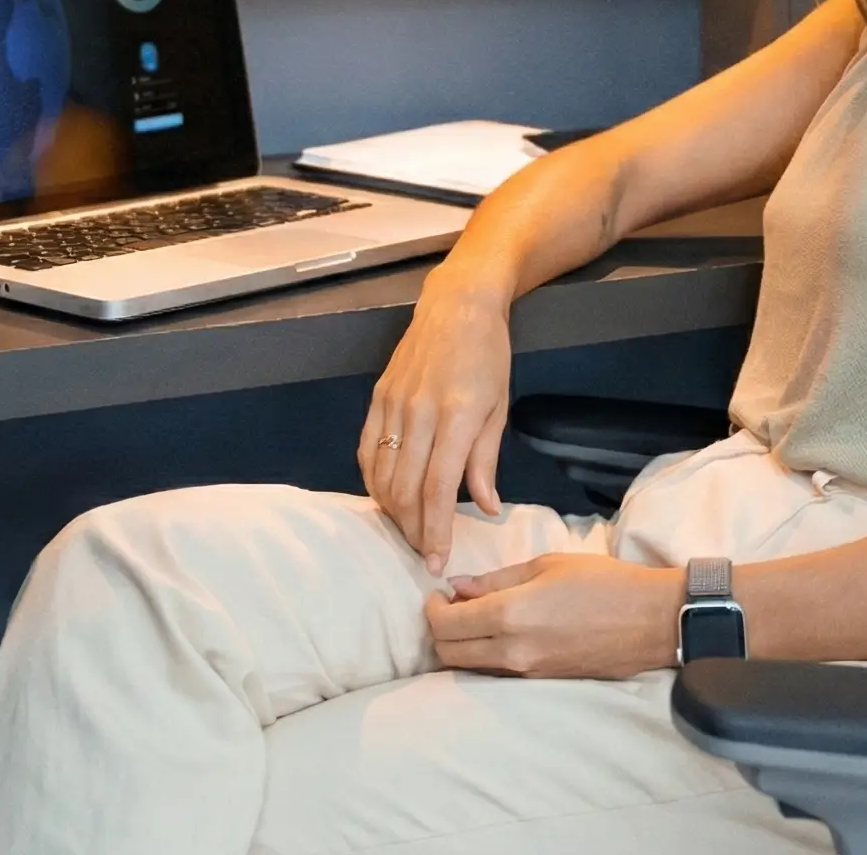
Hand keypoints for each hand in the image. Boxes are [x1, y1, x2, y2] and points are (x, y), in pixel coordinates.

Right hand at [359, 269, 513, 574]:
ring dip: (393, 512)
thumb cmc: (488, 356)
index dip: (435, 530)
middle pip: (406, 489)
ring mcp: (393, 405)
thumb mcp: (499, 408)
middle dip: (414, 530)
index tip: (437, 561)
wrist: (457, 305)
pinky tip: (386, 499)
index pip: (438, 489)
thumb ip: (486, 461)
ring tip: (409, 531)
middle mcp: (420, 413)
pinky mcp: (377, 398)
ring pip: (383, 476)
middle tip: (424, 553)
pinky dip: (373, 482)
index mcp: (458, 418)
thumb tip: (487, 509)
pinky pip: (367, 452)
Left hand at [426, 555, 682, 678]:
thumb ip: (497, 579)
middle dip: (439, 630)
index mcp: (510, 615)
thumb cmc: (604, 582)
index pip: (445, 625)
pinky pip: (497, 673)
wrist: (651, 621)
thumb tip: (458, 587)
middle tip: (450, 606)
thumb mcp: (547, 565)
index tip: (438, 594)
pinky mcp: (541, 682)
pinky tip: (500, 634)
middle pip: (448, 654)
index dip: (432, 609)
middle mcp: (512, 651)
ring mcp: (527, 672)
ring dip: (461, 645)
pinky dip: (485, 656)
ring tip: (475, 618)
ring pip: (470, 668)